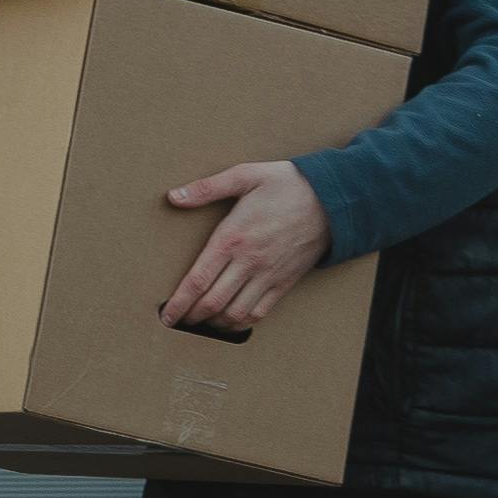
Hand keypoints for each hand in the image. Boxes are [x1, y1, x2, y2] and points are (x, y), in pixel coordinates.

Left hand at [158, 161, 329, 335]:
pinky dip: (241, 322)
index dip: (179, 302)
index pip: (198, 280)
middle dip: (190, 316)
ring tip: (199, 322)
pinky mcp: (284, 282)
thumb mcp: (245, 175)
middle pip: (213, 302)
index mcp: (232, 237)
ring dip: (213, 322)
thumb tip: (174, 196)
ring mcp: (268, 275)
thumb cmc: (286, 185)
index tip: (165, 315)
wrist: (332, 199)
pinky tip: (230, 321)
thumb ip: (207, 187)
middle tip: (177, 320)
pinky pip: (259, 312)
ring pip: (235, 313)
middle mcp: (249, 261)